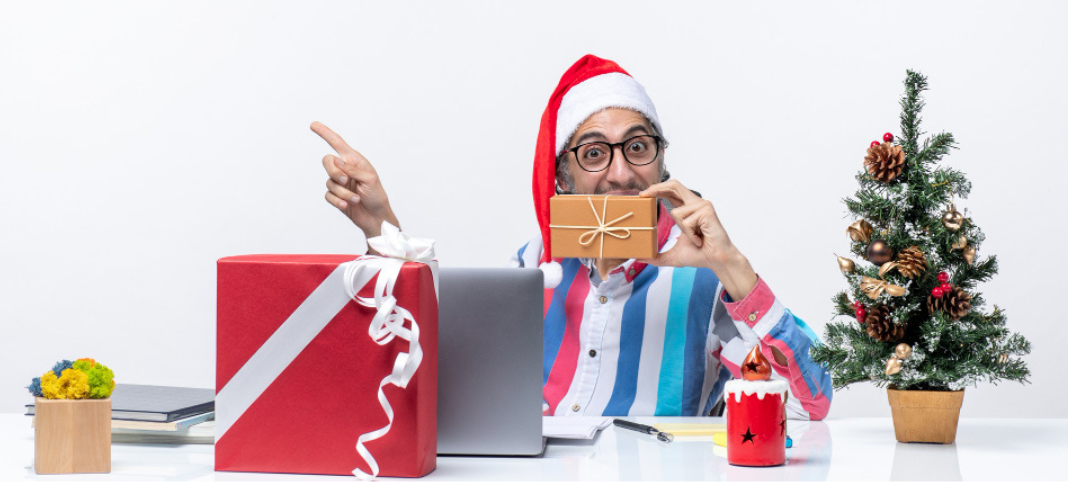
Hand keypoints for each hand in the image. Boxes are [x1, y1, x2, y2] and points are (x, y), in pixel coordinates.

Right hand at [312, 121, 398, 239]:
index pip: (337, 143)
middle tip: (345, 181)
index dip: (325, 133)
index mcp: (354, 160)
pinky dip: (338, 201)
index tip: (313, 125)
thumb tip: (337, 161)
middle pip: (327, 161)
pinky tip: (346, 204)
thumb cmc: (376, 195)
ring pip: (329, 182)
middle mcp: (345, 169)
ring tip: (356, 198)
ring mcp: (339, 183)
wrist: (375, 216)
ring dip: (343, 192)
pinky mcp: (335, 196)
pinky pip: (328, 195)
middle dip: (334, 172)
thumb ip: (353, 169)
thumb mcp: (370, 179)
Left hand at [638, 179, 757, 299]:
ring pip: (676, 212)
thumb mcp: (672, 255)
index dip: (657, 189)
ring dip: (683, 230)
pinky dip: (691, 234)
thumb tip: (639, 258)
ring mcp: (702, 205)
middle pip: (674, 185)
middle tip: (643, 195)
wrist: (716, 260)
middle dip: (656, 188)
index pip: (672, 191)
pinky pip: (686, 221)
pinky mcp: (707, 211)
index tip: (643, 194)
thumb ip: (657, 256)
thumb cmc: (700, 254)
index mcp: (688, 208)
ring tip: (696, 238)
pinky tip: (701, 238)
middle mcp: (695, 203)